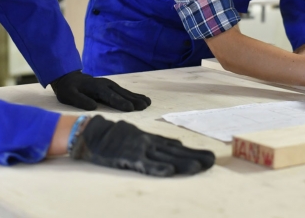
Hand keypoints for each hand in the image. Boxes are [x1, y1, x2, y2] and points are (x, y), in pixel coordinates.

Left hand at [51, 71, 150, 111]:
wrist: (70, 78)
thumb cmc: (69, 89)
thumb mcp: (69, 95)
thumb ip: (80, 100)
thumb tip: (93, 106)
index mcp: (97, 88)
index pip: (110, 96)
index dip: (120, 102)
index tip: (130, 108)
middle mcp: (106, 85)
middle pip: (121, 94)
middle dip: (133, 100)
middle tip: (144, 106)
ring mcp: (111, 85)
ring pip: (125, 92)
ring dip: (137, 97)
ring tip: (147, 103)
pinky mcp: (112, 87)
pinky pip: (125, 91)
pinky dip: (134, 95)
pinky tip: (143, 99)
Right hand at [71, 116, 214, 176]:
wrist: (92, 132)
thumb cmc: (115, 136)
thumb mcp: (139, 136)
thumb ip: (157, 142)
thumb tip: (178, 145)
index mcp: (151, 139)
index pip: (176, 147)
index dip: (193, 152)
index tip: (209, 157)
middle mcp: (149, 142)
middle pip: (175, 152)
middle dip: (194, 157)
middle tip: (212, 161)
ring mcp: (139, 149)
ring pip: (165, 157)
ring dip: (182, 163)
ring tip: (198, 167)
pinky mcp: (128, 157)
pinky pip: (144, 164)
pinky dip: (157, 167)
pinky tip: (170, 171)